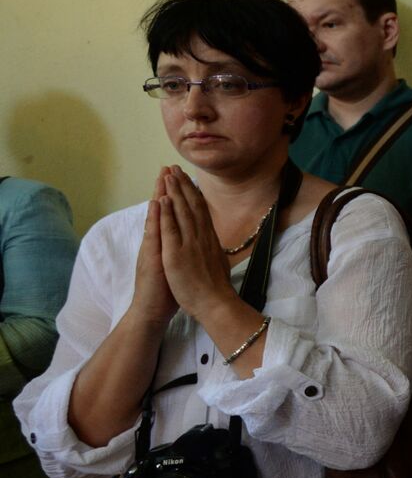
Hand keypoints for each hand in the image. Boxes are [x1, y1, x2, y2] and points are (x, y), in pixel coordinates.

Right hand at [129, 174, 177, 325]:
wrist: (152, 310)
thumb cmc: (169, 290)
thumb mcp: (178, 265)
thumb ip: (182, 249)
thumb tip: (195, 239)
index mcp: (168, 243)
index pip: (173, 215)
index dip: (176, 196)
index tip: (180, 177)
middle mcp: (158, 242)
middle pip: (162, 211)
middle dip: (167, 188)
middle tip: (169, 167)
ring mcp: (153, 249)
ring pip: (157, 218)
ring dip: (159, 196)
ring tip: (162, 177)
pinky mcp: (150, 258)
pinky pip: (153, 236)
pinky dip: (155, 219)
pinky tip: (155, 204)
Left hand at [157, 167, 238, 321]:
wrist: (215, 304)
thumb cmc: (216, 288)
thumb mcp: (218, 263)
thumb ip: (213, 250)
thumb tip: (215, 243)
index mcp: (209, 239)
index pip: (200, 211)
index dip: (192, 194)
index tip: (187, 179)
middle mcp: (201, 237)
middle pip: (191, 206)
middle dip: (182, 186)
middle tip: (175, 168)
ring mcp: (189, 244)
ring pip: (181, 213)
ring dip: (174, 193)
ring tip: (168, 175)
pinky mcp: (177, 254)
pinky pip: (171, 230)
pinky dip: (167, 213)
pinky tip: (164, 199)